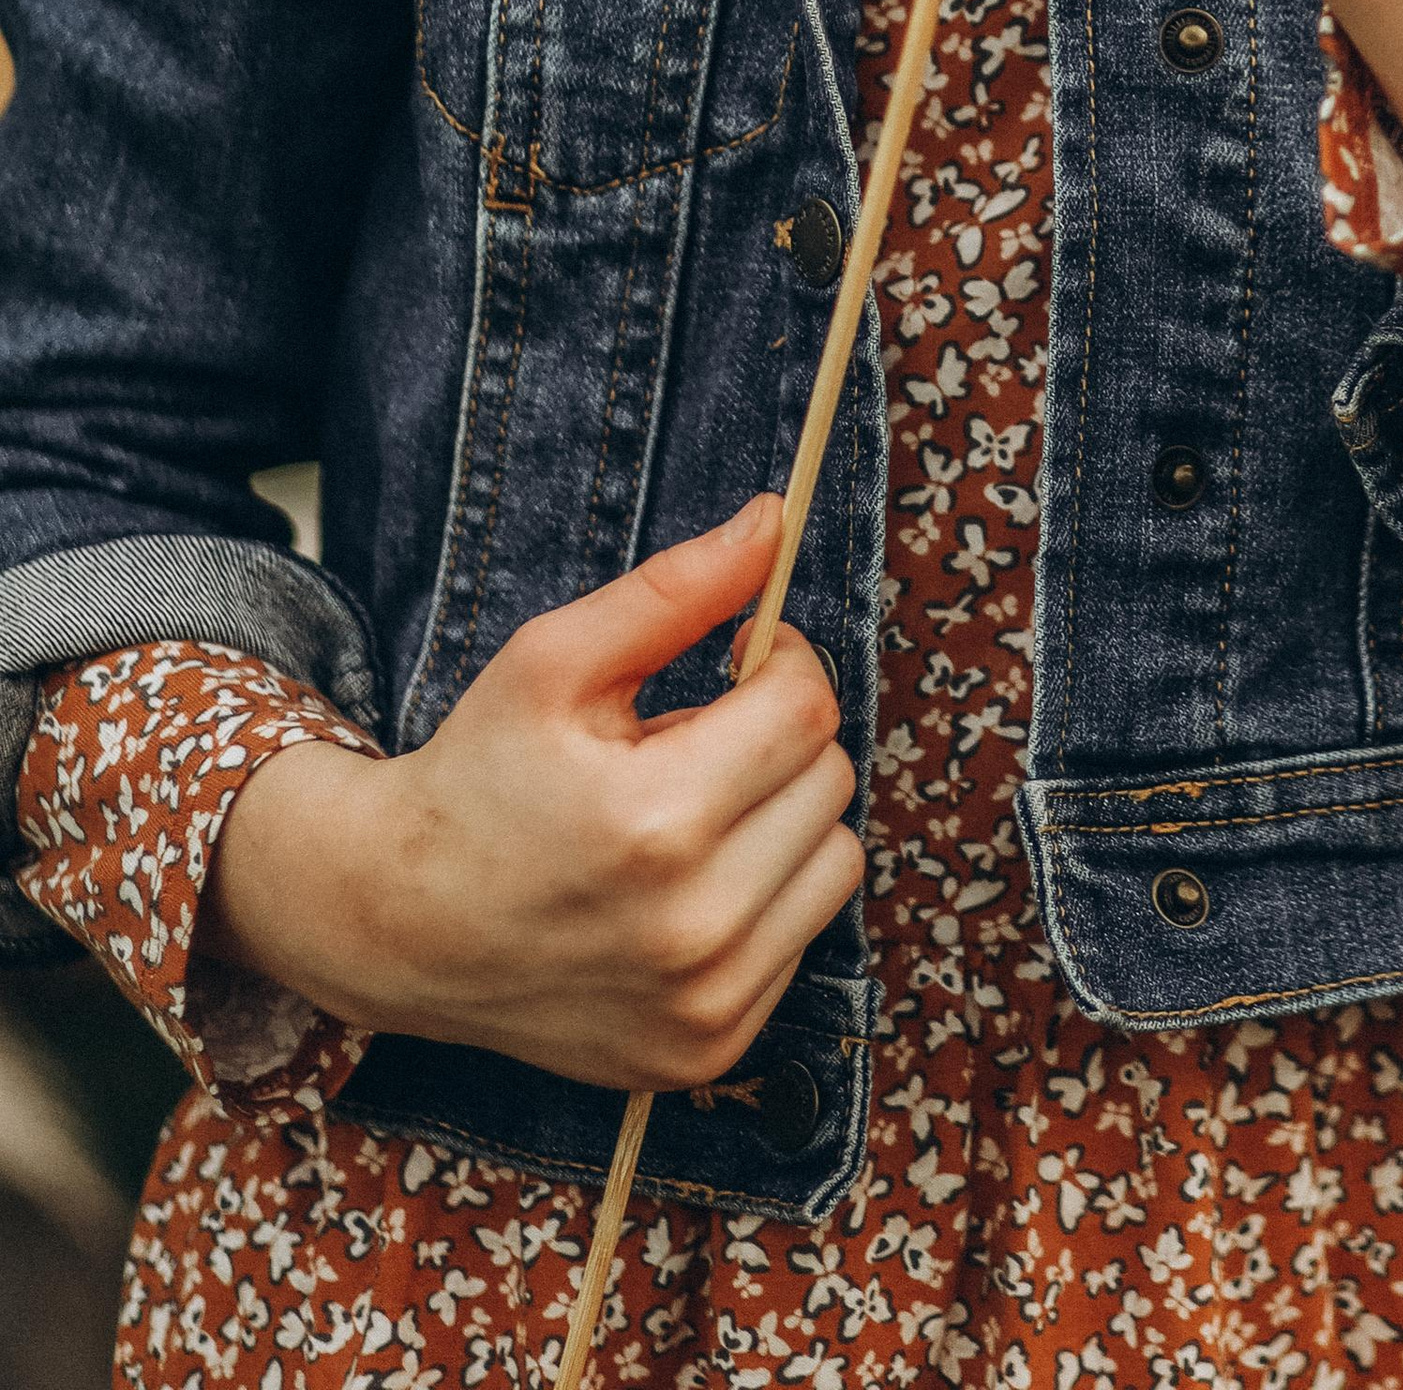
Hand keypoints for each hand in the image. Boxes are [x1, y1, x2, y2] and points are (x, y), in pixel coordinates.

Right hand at [200, 498, 863, 1092]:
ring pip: (836, 860)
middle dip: (773, 739)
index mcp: (656, 822)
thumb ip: (675, 587)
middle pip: (829, 779)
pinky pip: (804, 936)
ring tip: (689, 814)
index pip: (807, 705)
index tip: (733, 661)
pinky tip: (683, 887)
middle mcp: (693, 927)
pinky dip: (764, 897)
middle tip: (688, 743)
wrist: (401, 927)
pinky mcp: (709, 1048)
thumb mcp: (554, 659)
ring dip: (782, 820)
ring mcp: (707, 1002)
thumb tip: (775, 519)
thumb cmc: (480, 775)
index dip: (777, 661)